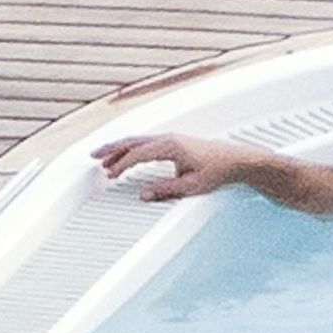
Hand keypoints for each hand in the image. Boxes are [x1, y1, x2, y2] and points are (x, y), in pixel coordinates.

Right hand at [89, 134, 271, 201]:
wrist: (238, 160)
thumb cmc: (219, 170)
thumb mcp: (192, 186)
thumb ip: (166, 190)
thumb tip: (142, 194)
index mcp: (170, 146)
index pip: (138, 153)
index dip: (121, 164)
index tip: (110, 173)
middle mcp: (169, 138)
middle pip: (133, 141)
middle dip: (112, 149)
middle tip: (93, 157)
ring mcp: (172, 139)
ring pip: (139, 141)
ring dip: (121, 149)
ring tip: (104, 159)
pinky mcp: (176, 143)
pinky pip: (147, 143)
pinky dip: (133, 149)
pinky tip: (128, 157)